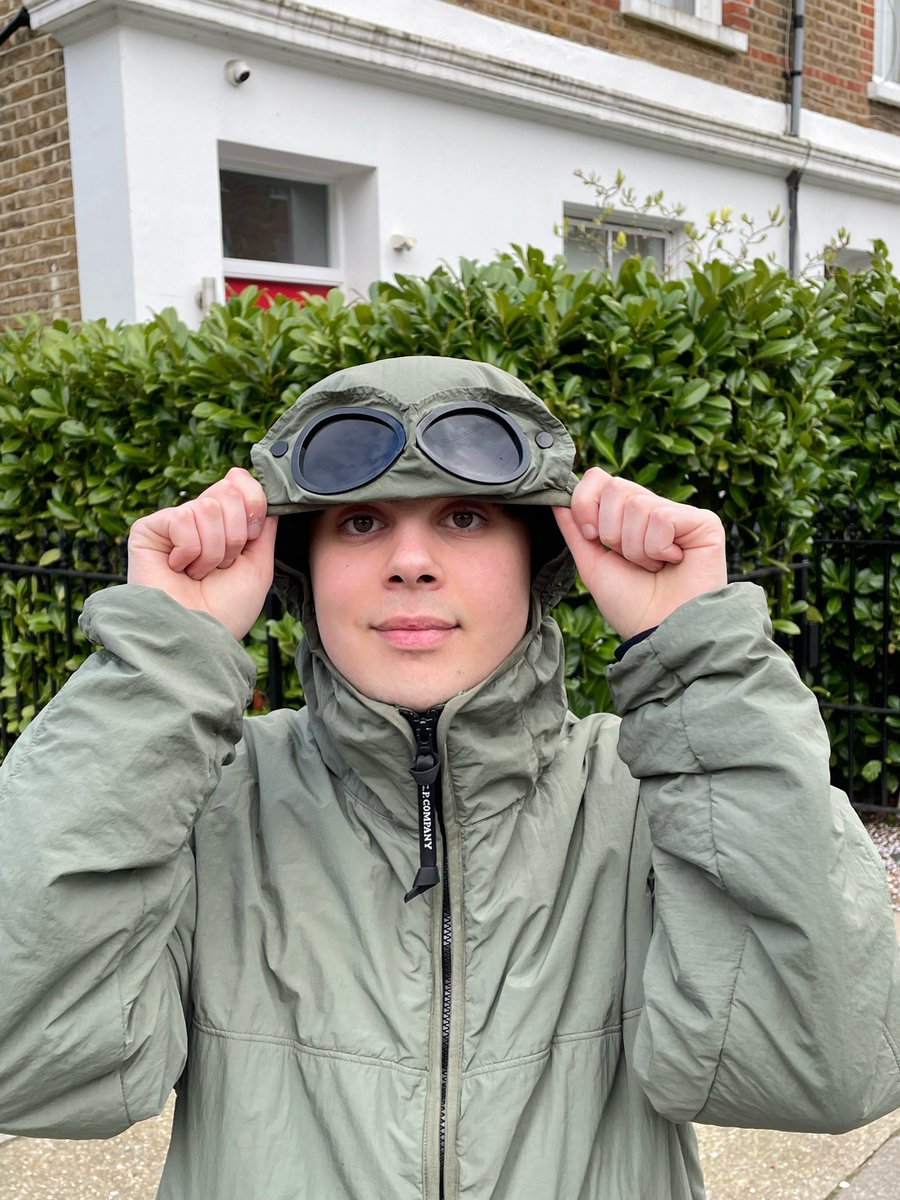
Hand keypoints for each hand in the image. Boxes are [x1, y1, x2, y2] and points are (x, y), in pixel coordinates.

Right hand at [127, 468, 277, 639]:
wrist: (197, 636)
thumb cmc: (227, 609)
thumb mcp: (258, 564)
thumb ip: (263, 524)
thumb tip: (256, 482)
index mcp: (225, 523)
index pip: (242, 484)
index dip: (254, 505)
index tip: (251, 537)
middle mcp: (199, 518)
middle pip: (228, 492)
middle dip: (234, 536)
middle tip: (221, 566)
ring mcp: (173, 522)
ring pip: (208, 508)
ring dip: (212, 552)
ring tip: (198, 573)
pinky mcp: (148, 528)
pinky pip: (183, 519)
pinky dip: (189, 551)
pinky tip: (178, 568)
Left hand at [553, 468, 726, 638]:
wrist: (660, 633)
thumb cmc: (630, 605)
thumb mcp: (592, 564)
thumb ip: (574, 529)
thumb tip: (556, 498)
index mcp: (628, 518)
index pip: (600, 479)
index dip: (586, 503)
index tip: (592, 536)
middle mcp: (654, 510)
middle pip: (615, 487)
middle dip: (611, 532)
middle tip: (628, 559)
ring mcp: (680, 515)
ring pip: (637, 504)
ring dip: (635, 547)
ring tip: (652, 566)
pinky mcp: (704, 522)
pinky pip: (661, 517)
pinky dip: (657, 548)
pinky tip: (673, 562)